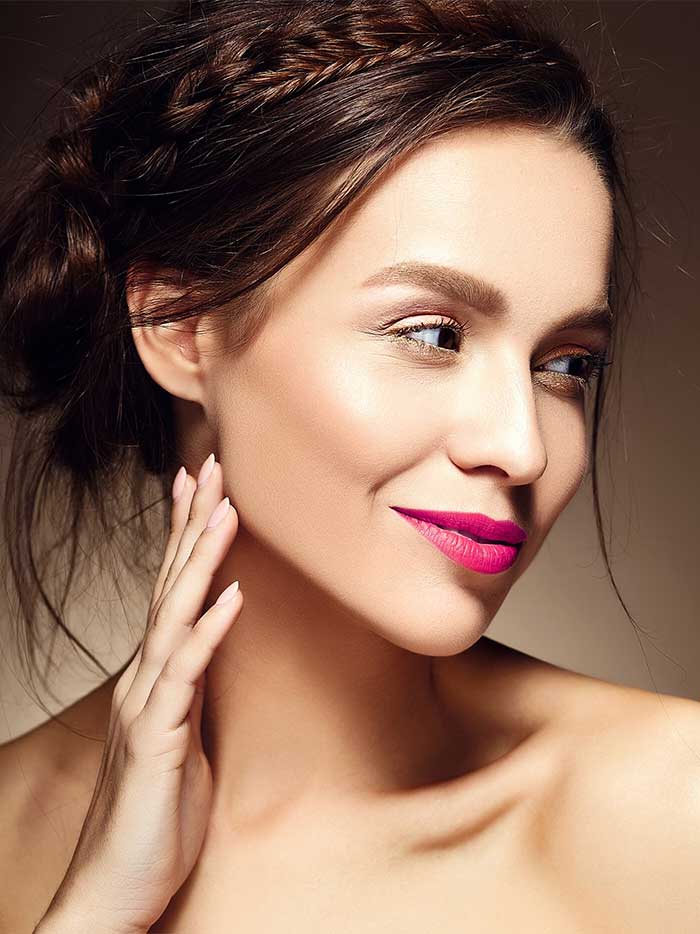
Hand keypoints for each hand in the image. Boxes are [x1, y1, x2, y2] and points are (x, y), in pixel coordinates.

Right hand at [36, 453, 241, 933]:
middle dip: (192, 523)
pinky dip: (207, 631)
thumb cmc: (155, 817)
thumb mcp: (186, 740)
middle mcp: (146, 678)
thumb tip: (212, 652)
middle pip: (171, 586)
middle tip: (208, 466)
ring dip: (201, 560)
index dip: (187, 537)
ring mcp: (148, 705)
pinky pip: (186, 674)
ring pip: (175, 616)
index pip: (172, 591)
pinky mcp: (157, 738)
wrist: (116, 887)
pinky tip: (230, 595)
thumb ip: (194, 692)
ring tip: (225, 509)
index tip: (202, 487)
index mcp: (157, 676)